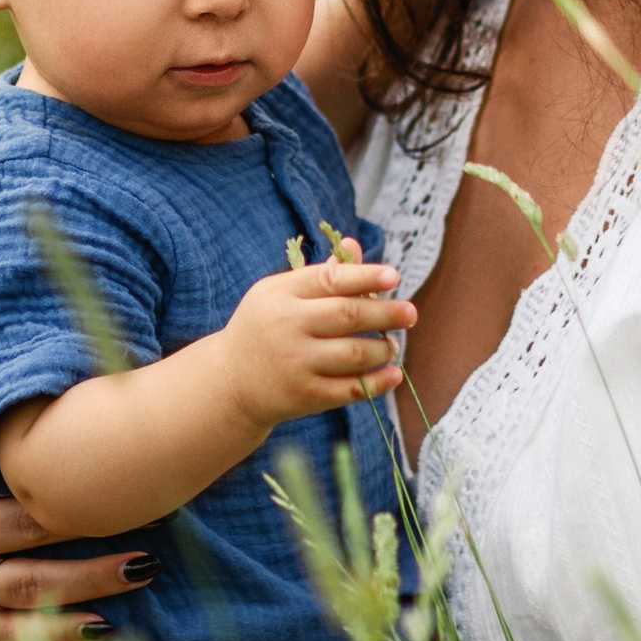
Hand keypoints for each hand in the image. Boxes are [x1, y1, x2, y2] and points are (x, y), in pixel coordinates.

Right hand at [0, 286, 154, 640]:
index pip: (1, 476)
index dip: (61, 471)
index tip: (119, 457)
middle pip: (26, 532)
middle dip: (92, 524)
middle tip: (161, 509)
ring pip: (28, 589)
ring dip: (91, 582)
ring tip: (148, 563)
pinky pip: (13, 637)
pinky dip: (61, 636)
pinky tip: (112, 624)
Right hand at [216, 259, 413, 434]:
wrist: (230, 381)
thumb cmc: (264, 327)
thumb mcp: (279, 294)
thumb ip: (319, 274)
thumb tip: (354, 245)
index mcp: (280, 294)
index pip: (329, 280)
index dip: (365, 276)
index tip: (394, 276)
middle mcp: (287, 327)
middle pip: (347, 315)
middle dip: (386, 312)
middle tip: (410, 312)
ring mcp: (296, 363)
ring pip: (355, 353)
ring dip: (383, 348)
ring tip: (391, 345)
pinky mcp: (305, 395)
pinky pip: (351, 389)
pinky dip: (378, 382)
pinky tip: (393, 374)